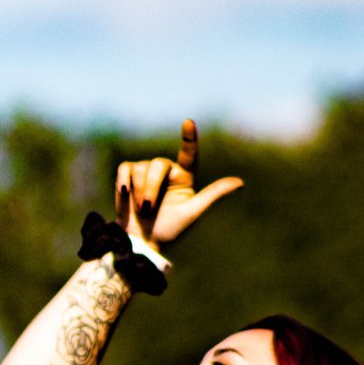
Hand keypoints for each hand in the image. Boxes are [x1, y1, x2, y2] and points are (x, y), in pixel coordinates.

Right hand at [116, 120, 241, 248]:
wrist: (141, 241)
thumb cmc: (170, 229)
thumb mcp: (192, 213)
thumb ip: (213, 195)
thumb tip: (240, 183)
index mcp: (184, 177)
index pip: (189, 154)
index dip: (189, 138)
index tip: (188, 123)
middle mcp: (166, 171)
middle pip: (158, 164)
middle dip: (151, 187)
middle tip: (147, 208)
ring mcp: (146, 172)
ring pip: (141, 167)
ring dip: (139, 191)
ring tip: (141, 209)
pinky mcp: (128, 176)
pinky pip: (125, 168)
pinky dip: (123, 180)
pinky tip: (124, 192)